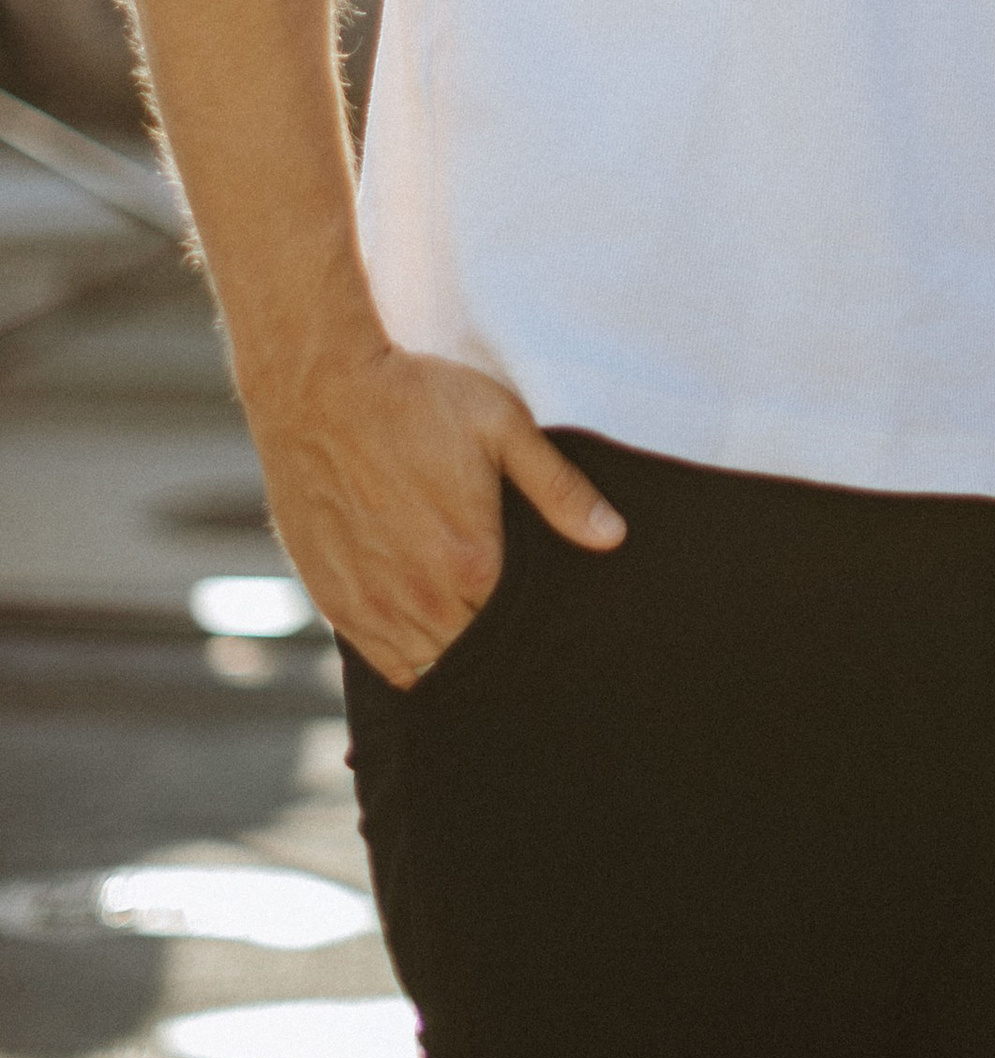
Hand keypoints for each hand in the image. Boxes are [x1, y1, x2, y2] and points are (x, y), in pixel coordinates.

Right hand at [242, 335, 624, 688]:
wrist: (319, 389)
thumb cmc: (416, 399)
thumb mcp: (503, 427)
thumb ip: (560, 489)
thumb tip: (613, 536)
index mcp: (472, 561)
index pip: (518, 627)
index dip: (534, 620)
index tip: (544, 607)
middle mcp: (420, 598)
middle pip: (474, 655)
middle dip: (496, 643)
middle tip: (511, 623)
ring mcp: (370, 607)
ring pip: (426, 668)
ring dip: (451, 656)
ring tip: (470, 630)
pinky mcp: (332, 601)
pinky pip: (380, 662)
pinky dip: (406, 659)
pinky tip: (424, 634)